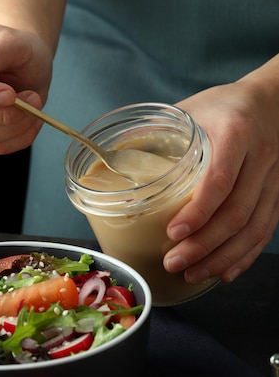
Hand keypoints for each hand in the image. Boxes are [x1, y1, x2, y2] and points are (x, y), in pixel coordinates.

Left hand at [164, 77, 278, 283]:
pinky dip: (245, 256)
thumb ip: (158, 129)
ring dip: (222, 257)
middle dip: (204, 244)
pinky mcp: (278, 193)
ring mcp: (273, 179)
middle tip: (174, 262)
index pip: (220, 180)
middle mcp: (260, 159)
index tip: (173, 231)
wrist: (273, 101)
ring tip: (193, 274)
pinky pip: (266, 230)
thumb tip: (114, 155)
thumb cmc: (225, 105)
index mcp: (235, 134)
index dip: (198, 211)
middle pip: (237, 212)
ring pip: (253, 228)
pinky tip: (225, 272)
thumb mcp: (192, 108)